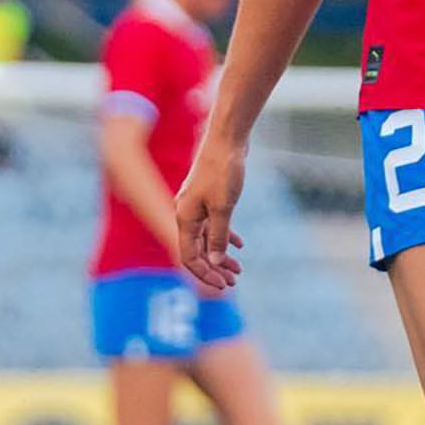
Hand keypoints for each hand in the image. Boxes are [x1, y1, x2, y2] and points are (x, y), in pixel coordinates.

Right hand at [177, 130, 247, 290]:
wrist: (226, 139)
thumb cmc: (223, 171)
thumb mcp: (223, 208)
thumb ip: (218, 237)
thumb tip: (216, 263)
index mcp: (185, 218)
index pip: (189, 256)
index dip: (205, 274)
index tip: (224, 285)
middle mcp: (186, 213)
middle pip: (197, 250)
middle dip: (215, 268)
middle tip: (234, 282)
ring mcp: (197, 205)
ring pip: (207, 238)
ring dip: (221, 255)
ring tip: (239, 270)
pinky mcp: (208, 198)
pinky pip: (213, 224)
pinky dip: (225, 236)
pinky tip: (239, 245)